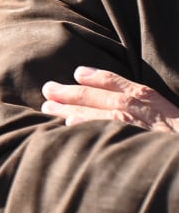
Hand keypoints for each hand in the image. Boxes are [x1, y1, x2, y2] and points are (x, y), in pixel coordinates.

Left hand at [41, 67, 178, 132]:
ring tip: (48, 107)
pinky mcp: (123, 140)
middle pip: (94, 96)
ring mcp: (127, 123)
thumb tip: (116, 102)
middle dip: (68, 92)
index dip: (93, 76)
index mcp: (145, 96)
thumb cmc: (176, 131)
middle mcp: (134, 106)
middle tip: (47, 90)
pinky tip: (67, 125)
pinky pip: (98, 130)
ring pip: (90, 112)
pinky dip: (82, 126)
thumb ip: (143, 105)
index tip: (77, 72)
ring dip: (66, 108)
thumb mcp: (164, 111)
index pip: (113, 81)